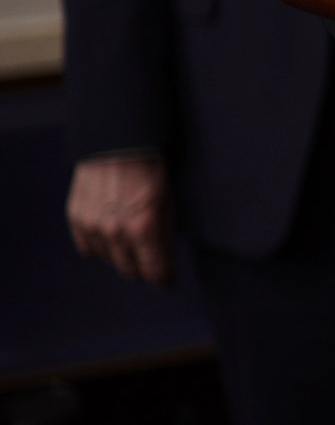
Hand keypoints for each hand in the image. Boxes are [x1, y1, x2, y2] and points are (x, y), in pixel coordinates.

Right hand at [67, 154, 172, 285]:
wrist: (116, 143)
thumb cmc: (149, 170)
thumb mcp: (168, 202)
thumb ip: (164, 235)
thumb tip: (164, 261)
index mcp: (144, 227)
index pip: (154, 271)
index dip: (164, 279)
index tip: (168, 282)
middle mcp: (115, 231)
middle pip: (130, 269)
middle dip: (143, 266)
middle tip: (151, 259)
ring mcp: (92, 225)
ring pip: (108, 259)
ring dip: (120, 255)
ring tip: (131, 238)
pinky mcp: (75, 218)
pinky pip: (88, 248)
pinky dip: (99, 246)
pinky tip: (110, 235)